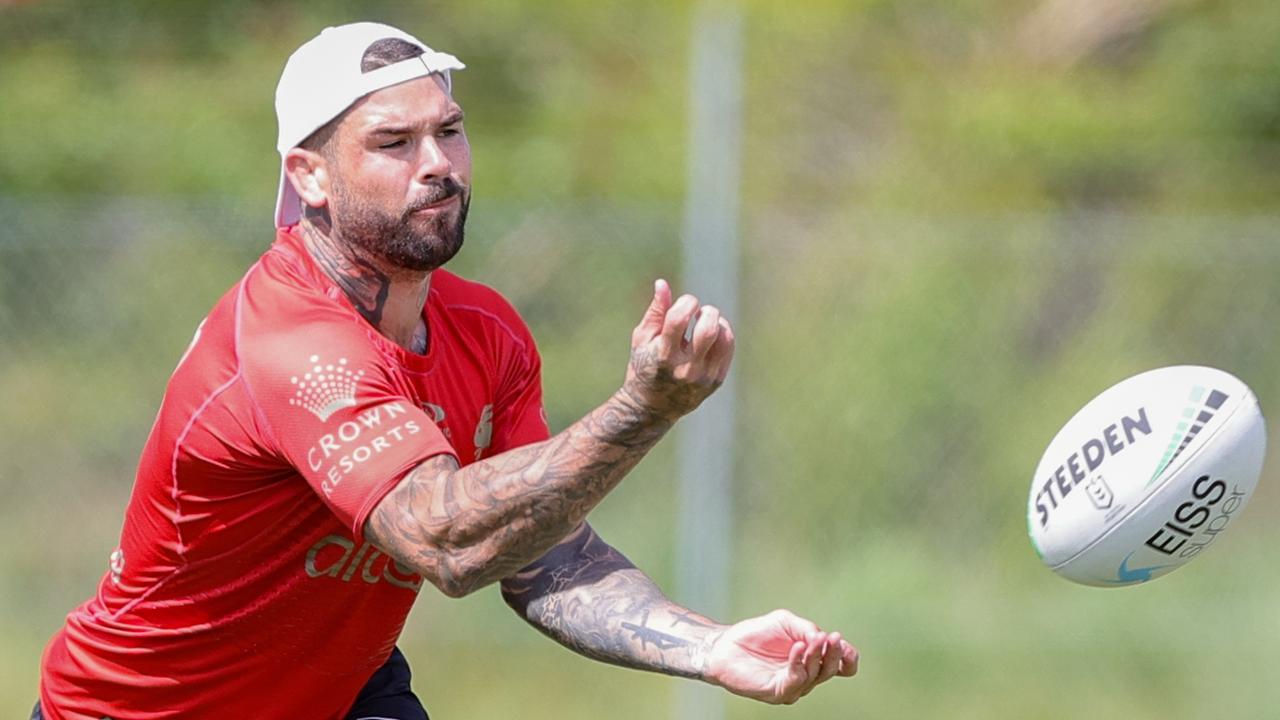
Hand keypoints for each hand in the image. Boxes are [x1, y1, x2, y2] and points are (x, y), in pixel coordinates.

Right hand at [622, 279, 734, 420]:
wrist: (652, 407)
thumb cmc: (644, 365)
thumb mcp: (642, 338)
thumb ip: (655, 311)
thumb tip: (662, 283)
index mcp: (663, 355)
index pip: (680, 319)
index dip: (686, 302)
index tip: (685, 306)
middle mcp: (685, 368)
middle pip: (708, 330)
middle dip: (707, 312)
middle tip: (700, 313)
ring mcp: (703, 377)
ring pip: (724, 339)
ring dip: (718, 322)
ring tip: (706, 323)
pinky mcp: (716, 381)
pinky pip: (729, 349)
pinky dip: (724, 335)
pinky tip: (712, 334)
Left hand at [703, 609, 857, 704]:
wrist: (726, 645)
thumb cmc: (756, 635)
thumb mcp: (785, 622)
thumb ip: (806, 628)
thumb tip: (823, 637)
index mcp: (812, 660)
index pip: (842, 666)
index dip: (848, 655)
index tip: (840, 640)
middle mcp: (806, 676)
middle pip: (831, 670)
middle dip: (834, 653)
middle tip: (832, 637)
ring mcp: (792, 686)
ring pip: (815, 676)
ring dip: (816, 656)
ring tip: (811, 639)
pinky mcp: (777, 692)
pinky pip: (795, 680)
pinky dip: (799, 663)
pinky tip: (797, 647)